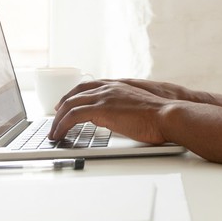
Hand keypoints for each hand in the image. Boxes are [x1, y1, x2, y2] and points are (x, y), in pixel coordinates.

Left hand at [48, 80, 178, 144]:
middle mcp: (109, 88)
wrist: (167, 114)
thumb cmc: (160, 115)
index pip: (90, 86)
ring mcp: (104, 98)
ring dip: (59, 119)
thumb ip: (126, 107)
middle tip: (56, 115)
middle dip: (63, 104)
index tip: (68, 102)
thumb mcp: (139, 107)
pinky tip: (59, 134)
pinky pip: (72, 116)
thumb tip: (119, 117)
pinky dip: (62, 125)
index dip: (76, 94)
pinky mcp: (101, 110)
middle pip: (76, 93)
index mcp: (118, 86)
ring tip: (54, 132)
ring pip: (70, 104)